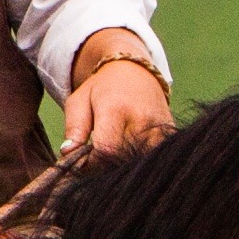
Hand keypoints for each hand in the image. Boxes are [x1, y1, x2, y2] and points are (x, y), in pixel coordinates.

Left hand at [63, 39, 174, 157]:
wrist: (136, 72)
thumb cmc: (101, 89)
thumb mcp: (79, 101)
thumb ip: (74, 128)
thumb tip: (68, 153)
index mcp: (115, 110)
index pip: (105, 150)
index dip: (91, 163)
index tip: (82, 162)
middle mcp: (142, 120)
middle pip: (123, 159)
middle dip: (106, 167)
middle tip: (95, 159)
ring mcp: (160, 128)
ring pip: (140, 161)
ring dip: (123, 165)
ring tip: (112, 155)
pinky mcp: (170, 132)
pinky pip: (153, 155)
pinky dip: (139, 159)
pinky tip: (127, 152)